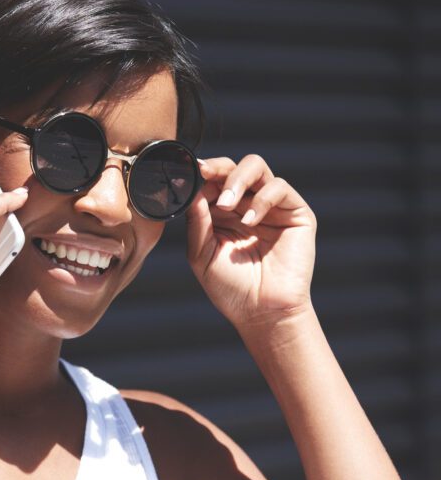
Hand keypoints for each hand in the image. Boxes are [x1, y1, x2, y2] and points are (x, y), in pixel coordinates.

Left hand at [184, 154, 316, 329]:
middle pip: (232, 166)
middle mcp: (246, 204)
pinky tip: (249, 221)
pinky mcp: (295, 213)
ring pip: (256, 166)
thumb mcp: (202, 254)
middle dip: (216, 167)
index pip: (211, 180)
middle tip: (204, 175)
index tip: (185, 174)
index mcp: (221, 213)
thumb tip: (191, 190)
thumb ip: (197, 222)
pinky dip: (261, 200)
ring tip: (225, 205)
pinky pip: (279, 188)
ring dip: (237, 179)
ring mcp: (271, 207)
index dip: (198, 174)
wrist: (261, 313)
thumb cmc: (230, 288)